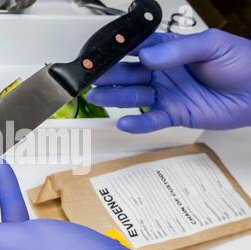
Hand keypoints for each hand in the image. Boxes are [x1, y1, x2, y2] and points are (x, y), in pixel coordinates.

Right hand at [87, 29, 250, 132]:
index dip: (120, 51)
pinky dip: (137, 123)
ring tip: (100, 96)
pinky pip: (151, 119)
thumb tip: (149, 54)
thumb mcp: (212, 45)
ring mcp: (167, 94)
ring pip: (135, 96)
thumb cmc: (243, 63)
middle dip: (111, 75)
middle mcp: (163, 73)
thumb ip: (179, 49)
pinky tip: (125, 122)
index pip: (138, 49)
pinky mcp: (174, 114)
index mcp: (170, 51)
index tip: (104, 53)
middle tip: (94, 76)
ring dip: (116, 97)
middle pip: (130, 74)